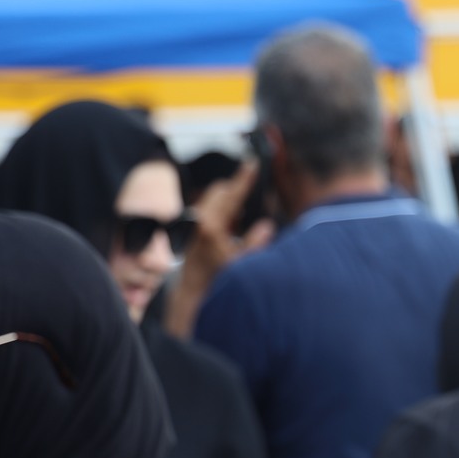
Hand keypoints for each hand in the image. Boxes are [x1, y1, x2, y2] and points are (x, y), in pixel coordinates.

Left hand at [163, 162, 273, 337]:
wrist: (193, 294)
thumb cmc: (217, 281)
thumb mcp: (242, 263)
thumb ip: (255, 242)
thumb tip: (265, 225)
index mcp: (212, 226)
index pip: (232, 193)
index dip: (245, 178)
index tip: (252, 163)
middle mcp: (200, 221)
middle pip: (221, 190)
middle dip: (237, 191)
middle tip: (254, 203)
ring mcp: (195, 223)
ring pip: (216, 200)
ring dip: (231, 204)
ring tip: (242, 223)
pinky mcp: (194, 228)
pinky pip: (212, 210)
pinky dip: (225, 213)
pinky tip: (233, 231)